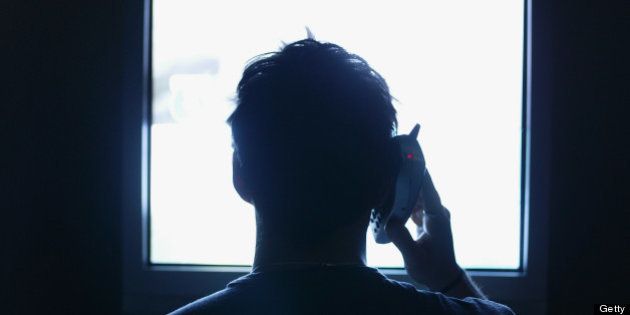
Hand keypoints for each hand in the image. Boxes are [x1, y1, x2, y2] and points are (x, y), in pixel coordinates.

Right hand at [386, 171, 460, 290]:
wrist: (443, 277)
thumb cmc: (432, 268)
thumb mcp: (415, 257)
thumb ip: (403, 239)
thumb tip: (390, 221)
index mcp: (436, 216)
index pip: (427, 187)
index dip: (418, 170)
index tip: (409, 153)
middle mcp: (436, 211)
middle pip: (421, 187)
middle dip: (406, 175)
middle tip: (389, 162)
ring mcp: (432, 214)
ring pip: (417, 194)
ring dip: (403, 186)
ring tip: (386, 175)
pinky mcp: (427, 219)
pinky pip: (415, 203)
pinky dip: (404, 198)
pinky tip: (390, 195)